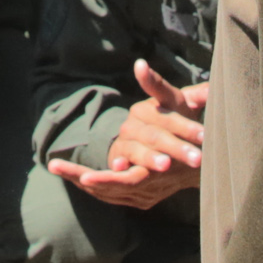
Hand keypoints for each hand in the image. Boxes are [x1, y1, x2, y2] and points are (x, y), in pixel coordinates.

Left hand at [49, 63, 207, 209]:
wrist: (207, 157)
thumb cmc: (190, 125)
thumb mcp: (176, 103)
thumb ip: (156, 86)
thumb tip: (140, 64)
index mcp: (158, 168)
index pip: (128, 179)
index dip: (105, 178)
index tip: (83, 176)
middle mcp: (151, 186)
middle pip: (111, 189)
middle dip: (82, 178)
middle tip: (54, 165)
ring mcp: (147, 195)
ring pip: (110, 194)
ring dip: (85, 182)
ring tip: (57, 166)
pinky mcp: (143, 198)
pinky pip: (115, 196)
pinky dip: (97, 188)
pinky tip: (76, 177)